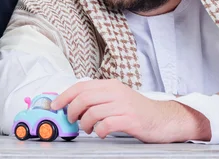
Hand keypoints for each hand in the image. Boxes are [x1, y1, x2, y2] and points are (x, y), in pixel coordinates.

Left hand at [51, 79, 210, 142]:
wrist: (163, 119)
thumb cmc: (137, 110)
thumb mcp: (116, 98)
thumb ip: (98, 98)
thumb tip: (72, 104)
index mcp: (110, 85)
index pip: (81, 86)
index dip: (64, 96)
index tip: (55, 105)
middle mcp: (116, 92)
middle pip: (83, 98)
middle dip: (72, 111)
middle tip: (72, 120)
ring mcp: (123, 105)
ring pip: (92, 112)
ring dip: (85, 124)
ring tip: (88, 129)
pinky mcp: (130, 119)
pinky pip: (106, 124)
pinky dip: (99, 131)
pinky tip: (102, 133)